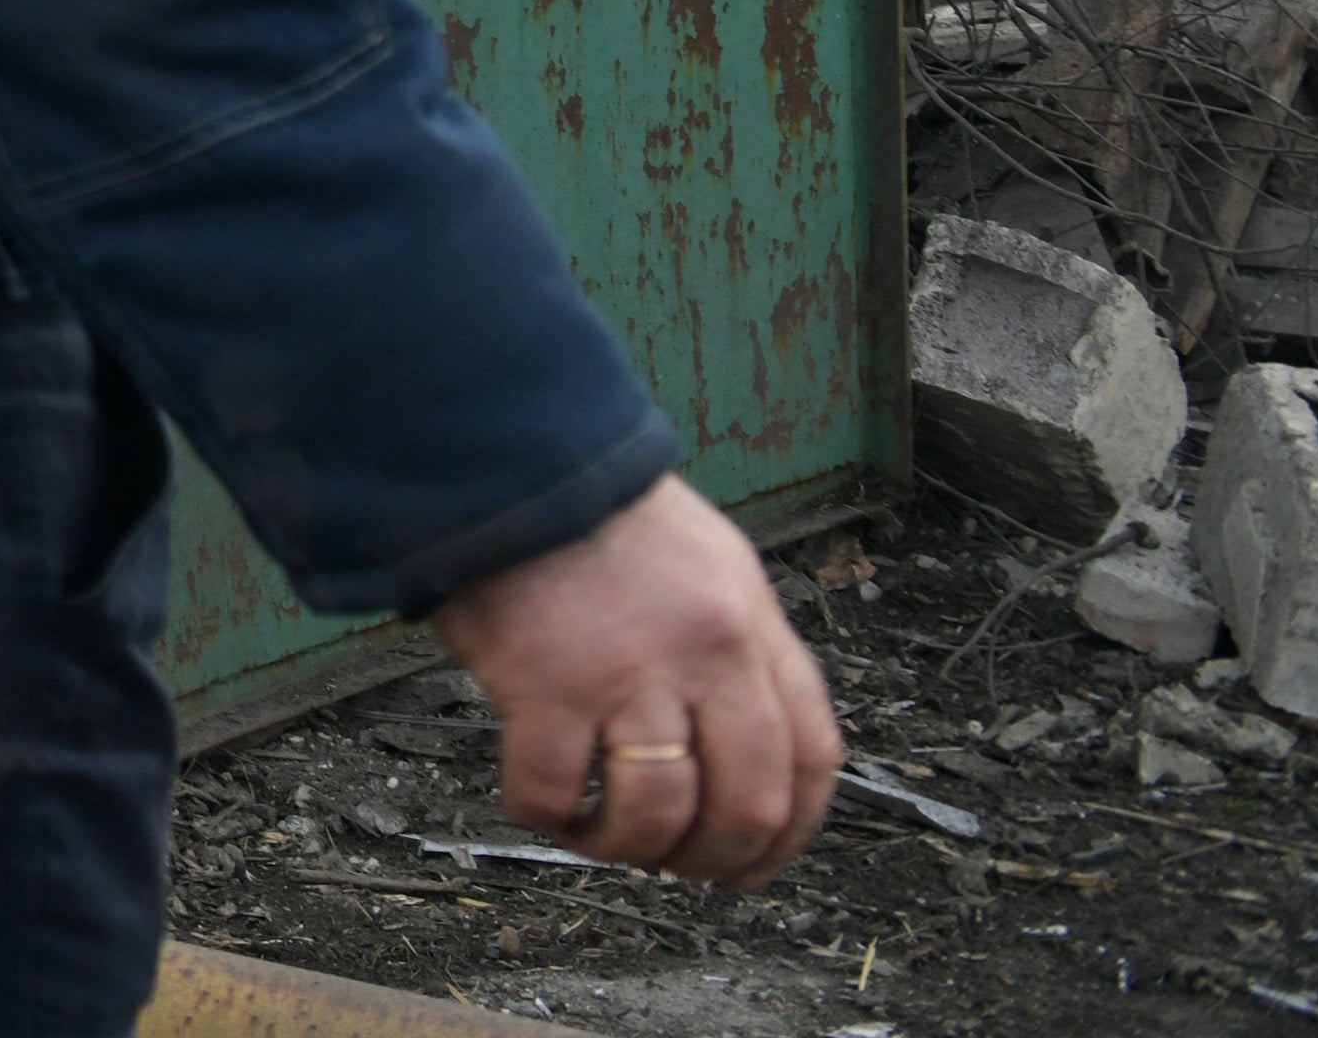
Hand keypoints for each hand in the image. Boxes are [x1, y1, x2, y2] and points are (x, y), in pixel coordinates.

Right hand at [425, 476, 838, 886]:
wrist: (505, 454)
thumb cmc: (594, 507)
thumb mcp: (706, 560)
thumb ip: (735, 643)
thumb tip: (737, 740)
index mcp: (751, 623)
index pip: (811, 758)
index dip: (793, 831)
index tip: (756, 861)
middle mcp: (705, 655)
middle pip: (749, 804)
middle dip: (715, 858)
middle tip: (674, 863)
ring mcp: (627, 672)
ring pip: (659, 814)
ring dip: (630, 849)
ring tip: (599, 836)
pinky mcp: (544, 684)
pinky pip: (553, 790)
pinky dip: (548, 818)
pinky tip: (540, 805)